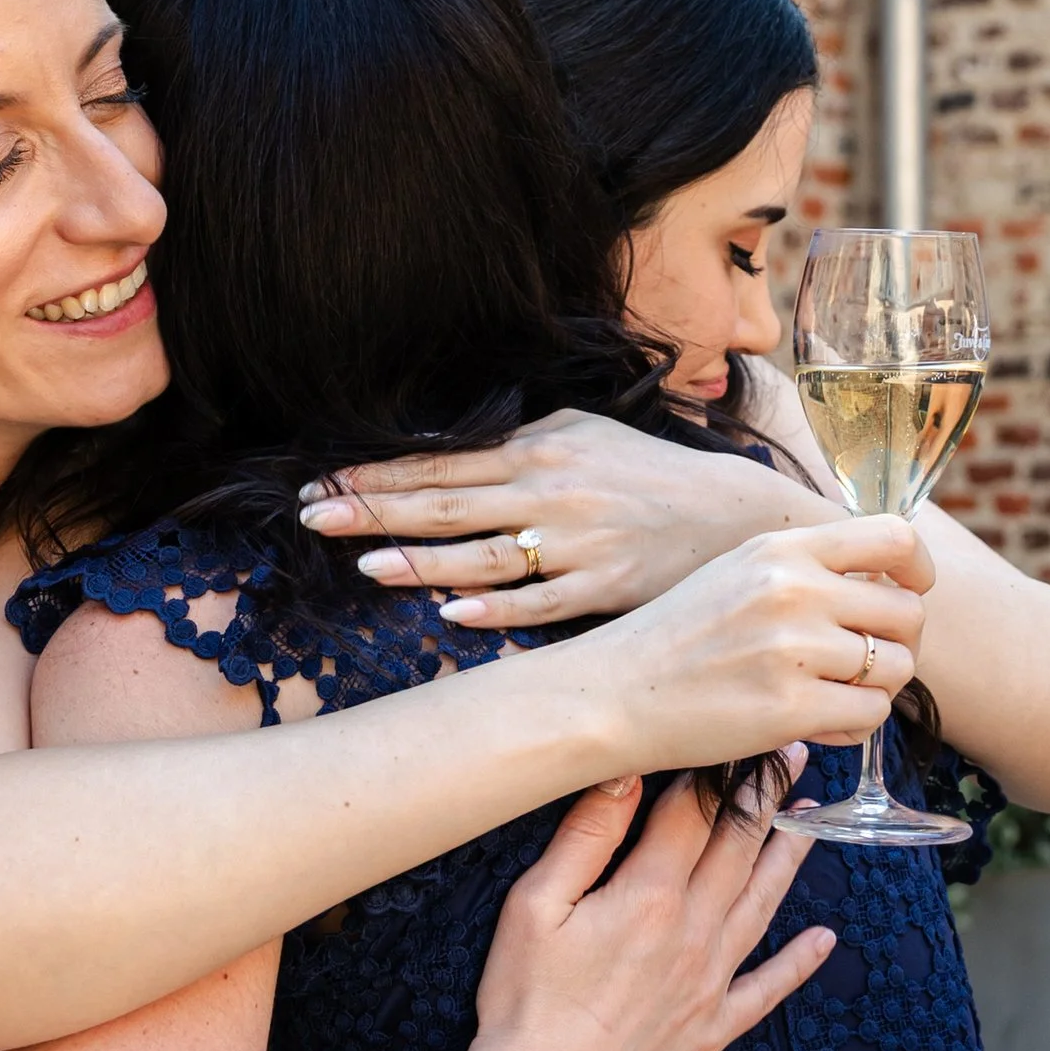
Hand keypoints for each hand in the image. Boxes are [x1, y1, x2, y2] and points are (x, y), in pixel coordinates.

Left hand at [300, 404, 829, 624]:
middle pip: (447, 503)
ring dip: (422, 561)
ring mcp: (577, 542)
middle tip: (313, 516)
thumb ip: (516, 441)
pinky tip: (450, 614)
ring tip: (366, 565)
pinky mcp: (603, 587)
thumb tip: (445, 449)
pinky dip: (493, 609)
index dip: (377, 473)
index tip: (320, 481)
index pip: (441, 462)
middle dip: (374, 509)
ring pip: (485, 554)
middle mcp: (551, 490)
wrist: (736, 517)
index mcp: (540, 448)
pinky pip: (538, 603)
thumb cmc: (649, 476)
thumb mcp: (584, 436)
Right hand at [411, 769, 829, 1050]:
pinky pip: (765, 989)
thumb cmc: (524, 1004)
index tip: (743, 732)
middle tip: (792, 754)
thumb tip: (626, 773)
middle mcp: (693, 932)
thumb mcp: (534, 907)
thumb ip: (585, 838)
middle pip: (738, 850)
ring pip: (762, 906)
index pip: (694, 815)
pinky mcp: (710, 1029)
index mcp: (648, 896)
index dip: (719, 769)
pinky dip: (797, 963)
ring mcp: (709, 982)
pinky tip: (823, 941)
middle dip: (765, 796)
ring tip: (812, 819)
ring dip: (788, 858)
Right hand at [585, 518, 931, 767]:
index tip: (907, 593)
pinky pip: (870, 716)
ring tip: (831, 695)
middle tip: (861, 663)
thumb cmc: (673, 638)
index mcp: (782, 549)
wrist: (610, 694)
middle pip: (907, 614)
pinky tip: (816, 722)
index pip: (896, 538)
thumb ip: (804, 568)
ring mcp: (793, 649)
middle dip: (896, 644)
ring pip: (895, 669)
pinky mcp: (790, 709)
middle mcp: (793, 591)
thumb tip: (883, 581)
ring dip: (874, 689)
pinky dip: (853, 725)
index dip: (918, 571)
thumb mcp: (735, 572)